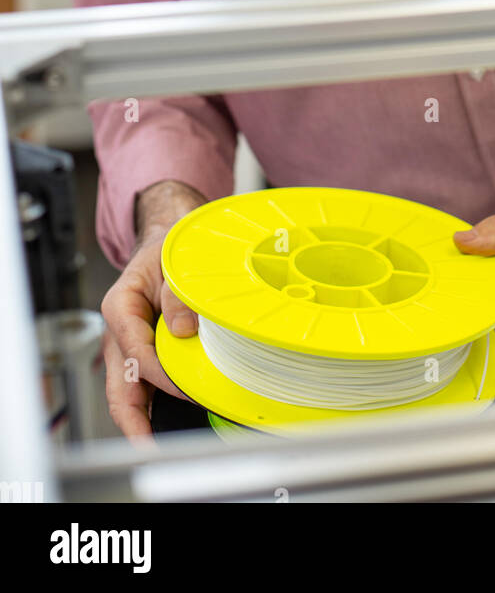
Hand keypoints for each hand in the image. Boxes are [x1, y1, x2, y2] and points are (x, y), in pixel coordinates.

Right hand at [101, 185, 203, 439]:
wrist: (168, 237)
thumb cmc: (168, 247)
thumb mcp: (173, 260)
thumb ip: (177, 293)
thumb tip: (184, 330)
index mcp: (120, 307)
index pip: (136, 353)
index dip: (161, 375)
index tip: (185, 389)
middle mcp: (120, 333)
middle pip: (118, 386)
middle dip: (133, 422)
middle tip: (151, 447)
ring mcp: (129, 347)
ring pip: (127, 392)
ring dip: (142, 420)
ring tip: (160, 445)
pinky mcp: (142, 353)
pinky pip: (143, 385)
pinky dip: (154, 405)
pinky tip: (173, 419)